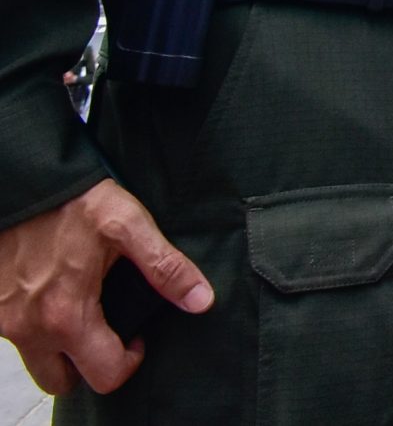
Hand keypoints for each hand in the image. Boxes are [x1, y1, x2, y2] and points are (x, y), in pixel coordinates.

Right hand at [0, 180, 212, 394]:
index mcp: (66, 316)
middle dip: (90, 365)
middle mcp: (28, 329)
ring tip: (84, 310)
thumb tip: (200, 299)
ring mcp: (4, 322)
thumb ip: (164, 266)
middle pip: (63, 382)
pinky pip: (17, 336)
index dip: (130, 360)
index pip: (105, 375)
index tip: (137, 335)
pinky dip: (38, 327)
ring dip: (61, 349)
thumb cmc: (70, 201)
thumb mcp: (126, 225)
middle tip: (109, 330)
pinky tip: (56, 294)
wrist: (21, 182)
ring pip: (36, 362)